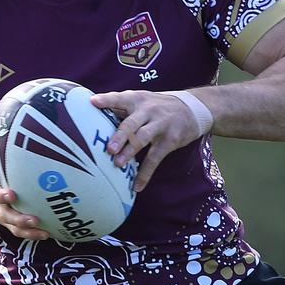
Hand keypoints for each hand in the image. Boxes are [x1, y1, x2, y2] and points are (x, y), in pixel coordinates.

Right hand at [0, 143, 49, 239]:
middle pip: (5, 216)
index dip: (1, 196)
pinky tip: (48, 233)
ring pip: (14, 228)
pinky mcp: (12, 224)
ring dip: (28, 230)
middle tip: (33, 219)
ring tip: (43, 230)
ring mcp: (4, 218)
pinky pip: (22, 232)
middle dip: (18, 218)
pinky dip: (33, 234)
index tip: (12, 195)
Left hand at [92, 90, 210, 191]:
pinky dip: (146, 173)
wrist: (191, 108)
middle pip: (132, 123)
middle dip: (120, 136)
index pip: (120, 98)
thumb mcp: (142, 100)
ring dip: (130, 152)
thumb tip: (92, 112)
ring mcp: (160, 126)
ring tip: (118, 164)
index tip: (93, 102)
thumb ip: (121, 106)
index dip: (107, 100)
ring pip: (143, 139)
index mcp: (137, 99)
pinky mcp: (169, 140)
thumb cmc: (157, 106)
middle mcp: (148, 111)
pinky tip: (137, 186)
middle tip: (109, 148)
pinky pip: (155, 158)